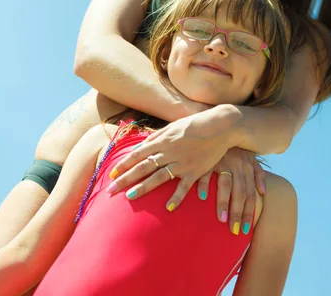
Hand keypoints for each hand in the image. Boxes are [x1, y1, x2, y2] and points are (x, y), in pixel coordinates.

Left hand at [106, 107, 265, 233]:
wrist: (220, 126)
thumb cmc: (195, 124)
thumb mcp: (173, 126)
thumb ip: (157, 136)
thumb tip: (142, 144)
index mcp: (162, 140)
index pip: (138, 154)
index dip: (124, 164)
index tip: (111, 173)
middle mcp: (169, 152)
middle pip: (143, 167)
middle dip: (125, 179)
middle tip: (111, 190)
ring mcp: (181, 162)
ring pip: (158, 177)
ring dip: (143, 188)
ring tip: (129, 197)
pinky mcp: (195, 170)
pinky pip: (184, 186)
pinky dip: (177, 197)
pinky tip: (168, 207)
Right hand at [197, 149, 265, 235]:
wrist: (223, 122)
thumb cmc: (237, 144)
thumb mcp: (250, 156)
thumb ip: (258, 173)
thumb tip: (263, 192)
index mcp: (248, 166)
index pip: (250, 194)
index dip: (249, 212)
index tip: (247, 230)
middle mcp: (238, 165)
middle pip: (240, 193)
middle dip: (238, 213)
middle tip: (234, 230)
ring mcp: (224, 160)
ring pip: (225, 185)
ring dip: (223, 203)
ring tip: (221, 219)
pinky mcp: (209, 156)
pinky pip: (207, 172)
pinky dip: (204, 184)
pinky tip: (202, 197)